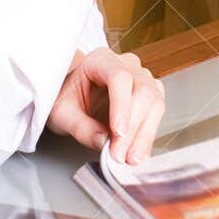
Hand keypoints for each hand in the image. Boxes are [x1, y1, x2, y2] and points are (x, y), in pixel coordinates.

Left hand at [48, 48, 165, 163]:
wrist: (73, 94)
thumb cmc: (68, 97)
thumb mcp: (62, 113)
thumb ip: (80, 126)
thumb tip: (102, 141)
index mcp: (101, 60)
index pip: (120, 77)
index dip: (122, 105)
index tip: (117, 132)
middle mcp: (126, 65)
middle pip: (142, 90)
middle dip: (133, 127)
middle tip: (119, 154)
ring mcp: (141, 78)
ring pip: (154, 102)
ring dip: (144, 134)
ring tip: (130, 158)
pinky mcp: (149, 95)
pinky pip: (156, 113)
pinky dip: (148, 135)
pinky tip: (138, 151)